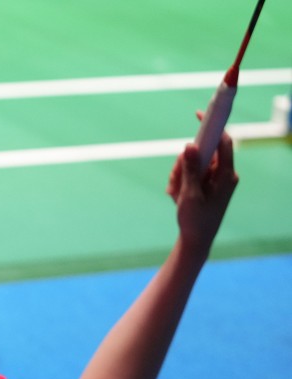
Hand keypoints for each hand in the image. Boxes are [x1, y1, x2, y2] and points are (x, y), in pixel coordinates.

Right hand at [166, 115, 238, 258]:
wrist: (197, 240)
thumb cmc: (196, 220)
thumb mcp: (190, 194)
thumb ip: (191, 169)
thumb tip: (190, 145)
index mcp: (226, 175)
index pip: (223, 142)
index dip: (212, 126)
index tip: (199, 115)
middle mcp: (223, 174)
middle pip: (202, 152)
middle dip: (184, 163)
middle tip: (175, 181)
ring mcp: (213, 179)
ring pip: (192, 163)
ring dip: (179, 175)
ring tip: (175, 194)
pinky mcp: (205, 184)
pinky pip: (189, 174)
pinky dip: (179, 182)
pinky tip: (176, 197)